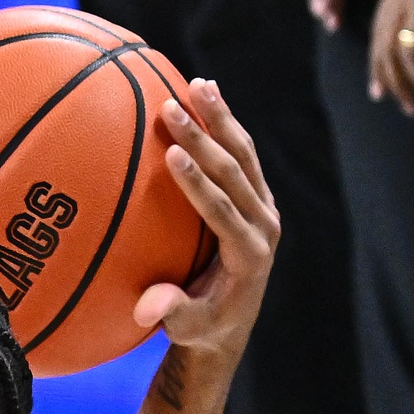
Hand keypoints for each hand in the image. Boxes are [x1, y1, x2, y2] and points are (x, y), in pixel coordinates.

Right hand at [134, 81, 276, 353]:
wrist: (230, 322)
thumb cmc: (199, 325)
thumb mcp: (186, 328)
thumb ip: (172, 314)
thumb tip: (148, 308)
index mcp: (249, 254)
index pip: (223, 210)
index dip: (198, 184)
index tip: (170, 154)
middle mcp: (265, 225)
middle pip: (235, 173)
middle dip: (203, 139)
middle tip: (170, 108)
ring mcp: (264, 207)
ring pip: (245, 154)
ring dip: (221, 119)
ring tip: (198, 85)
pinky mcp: (257, 197)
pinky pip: (243, 154)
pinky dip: (225, 125)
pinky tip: (206, 95)